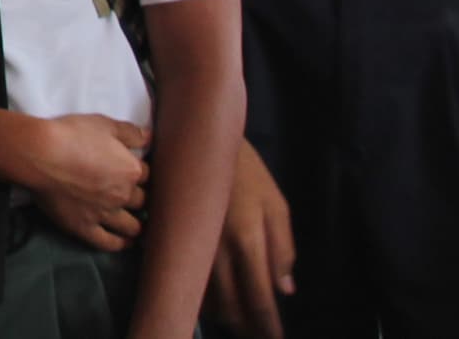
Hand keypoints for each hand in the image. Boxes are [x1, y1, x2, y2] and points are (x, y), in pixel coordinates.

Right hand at [18, 112, 149, 251]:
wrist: (40, 154)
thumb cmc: (71, 135)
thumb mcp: (103, 124)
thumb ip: (130, 133)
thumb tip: (150, 138)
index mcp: (131, 170)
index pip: (146, 175)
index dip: (139, 171)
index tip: (133, 171)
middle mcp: (122, 195)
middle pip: (141, 201)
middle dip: (140, 198)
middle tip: (134, 197)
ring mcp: (105, 214)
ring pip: (132, 226)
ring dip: (136, 225)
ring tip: (136, 224)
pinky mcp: (85, 227)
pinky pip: (108, 242)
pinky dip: (119, 244)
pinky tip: (124, 242)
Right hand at [207, 137, 297, 337]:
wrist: (201, 140)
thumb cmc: (246, 171)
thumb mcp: (276, 205)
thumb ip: (283, 248)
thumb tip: (285, 289)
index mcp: (248, 241)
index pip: (260, 297)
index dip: (268, 324)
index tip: (275, 338)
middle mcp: (217, 250)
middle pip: (230, 306)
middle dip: (245, 326)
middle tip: (257, 333)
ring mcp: (192, 245)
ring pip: (205, 297)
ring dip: (223, 315)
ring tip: (237, 321)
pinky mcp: (173, 239)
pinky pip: (187, 279)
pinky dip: (201, 297)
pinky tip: (212, 300)